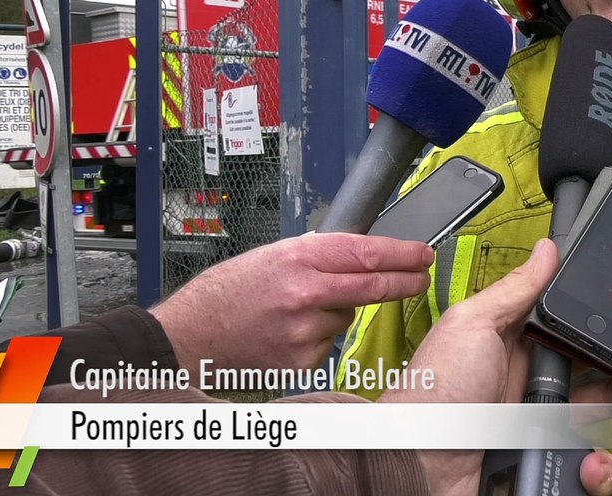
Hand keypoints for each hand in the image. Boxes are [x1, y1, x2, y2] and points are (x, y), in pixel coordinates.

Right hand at [150, 232, 432, 376]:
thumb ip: (316, 255)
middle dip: (404, 282)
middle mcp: (304, 293)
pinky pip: (328, 343)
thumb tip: (361, 255)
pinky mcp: (302, 359)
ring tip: (294, 310)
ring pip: (346, 316)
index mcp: (297, 259)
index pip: (365, 253)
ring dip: (336, 311)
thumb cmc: (226, 294)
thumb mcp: (273, 256)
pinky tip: (287, 332)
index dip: (401, 254)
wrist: (189, 337)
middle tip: (419, 278)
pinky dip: (317, 336)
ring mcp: (304, 329)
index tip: (421, 254)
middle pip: (373, 286)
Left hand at [382, 238, 611, 495]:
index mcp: (524, 346)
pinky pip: (595, 468)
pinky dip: (603, 467)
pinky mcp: (552, 467)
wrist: (414, 463)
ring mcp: (549, 428)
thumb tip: (548, 249)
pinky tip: (592, 460)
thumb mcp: (472, 325)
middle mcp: (541, 386)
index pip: (585, 326)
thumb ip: (516, 290)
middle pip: (610, 369)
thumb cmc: (432, 393)